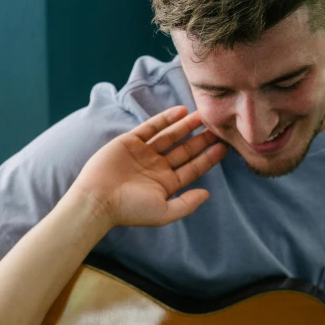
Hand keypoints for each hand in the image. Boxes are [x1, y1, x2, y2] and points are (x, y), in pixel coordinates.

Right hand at [74, 107, 227, 228]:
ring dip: (186, 126)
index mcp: (166, 184)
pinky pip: (151, 128)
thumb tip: (208, 193)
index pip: (192, 168)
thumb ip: (187, 204)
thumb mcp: (164, 212)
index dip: (209, 157)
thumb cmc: (130, 210)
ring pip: (170, 136)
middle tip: (219, 126)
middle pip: (185, 150)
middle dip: (201, 139)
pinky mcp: (130, 142)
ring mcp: (144, 154)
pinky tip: (181, 112)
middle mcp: (157, 168)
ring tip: (203, 115)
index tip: (225, 146)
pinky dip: (165, 119)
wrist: (98, 199)